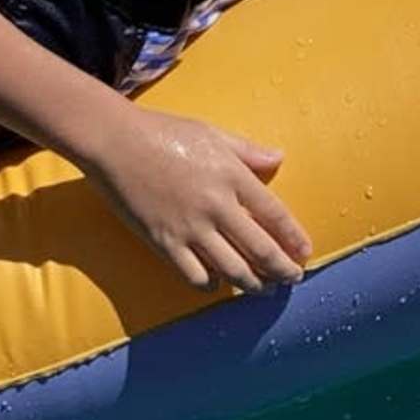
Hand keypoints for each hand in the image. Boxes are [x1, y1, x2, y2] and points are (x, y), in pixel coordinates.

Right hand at [81, 109, 310, 290]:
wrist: (115, 142)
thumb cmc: (165, 131)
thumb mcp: (213, 133)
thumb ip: (248, 151)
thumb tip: (278, 158)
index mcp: (232, 175)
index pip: (275, 215)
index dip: (293, 238)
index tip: (304, 252)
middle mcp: (216, 206)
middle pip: (260, 249)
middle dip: (282, 269)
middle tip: (293, 278)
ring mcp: (190, 228)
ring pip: (233, 269)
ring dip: (253, 284)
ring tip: (263, 288)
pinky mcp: (164, 242)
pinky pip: (195, 276)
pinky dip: (211, 285)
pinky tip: (217, 282)